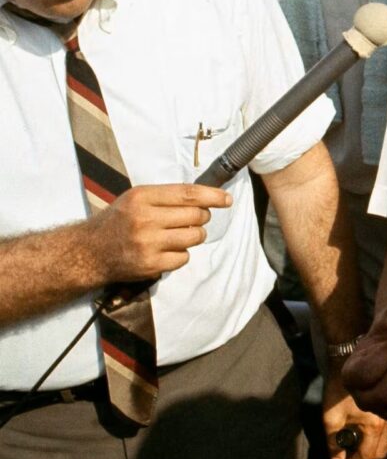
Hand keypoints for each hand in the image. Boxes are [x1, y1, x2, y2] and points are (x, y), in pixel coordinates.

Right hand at [86, 184, 228, 281]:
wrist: (88, 252)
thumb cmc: (118, 221)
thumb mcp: (136, 199)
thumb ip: (167, 197)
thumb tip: (206, 199)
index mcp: (142, 197)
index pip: (188, 194)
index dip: (212, 196)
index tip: (226, 200)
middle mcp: (145, 219)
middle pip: (196, 215)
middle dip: (201, 217)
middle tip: (192, 219)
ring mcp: (148, 243)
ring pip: (194, 237)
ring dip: (194, 236)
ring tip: (177, 235)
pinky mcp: (150, 264)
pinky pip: (184, 257)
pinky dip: (180, 255)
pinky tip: (165, 251)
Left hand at [322, 371, 386, 458]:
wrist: (353, 365)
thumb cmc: (338, 391)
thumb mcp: (331, 416)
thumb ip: (333, 443)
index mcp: (372, 426)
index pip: (368, 456)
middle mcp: (386, 422)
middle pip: (381, 452)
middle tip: (351, 458)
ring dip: (375, 449)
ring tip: (360, 448)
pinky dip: (382, 439)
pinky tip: (369, 435)